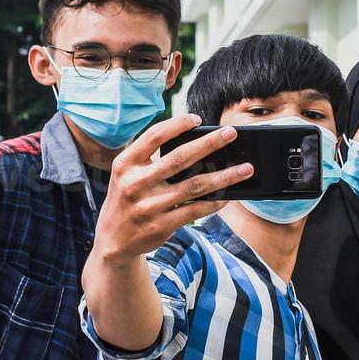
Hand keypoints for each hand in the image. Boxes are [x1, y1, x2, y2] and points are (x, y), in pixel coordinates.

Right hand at [92, 113, 252, 264]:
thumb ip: (150, 159)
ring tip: (245, 169)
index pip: (153, 136)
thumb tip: (194, 144)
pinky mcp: (161, 225)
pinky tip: (229, 196)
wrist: (113, 241)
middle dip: (209, 143)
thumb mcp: (126, 175)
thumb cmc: (127, 199)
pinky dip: (215, 202)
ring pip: (195, 186)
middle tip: (231, 133)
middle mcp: (135, 183)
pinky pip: (195, 210)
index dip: (177, 125)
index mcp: (125, 164)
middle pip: (179, 158)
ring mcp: (149, 206)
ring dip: (224, 176)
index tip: (197, 119)